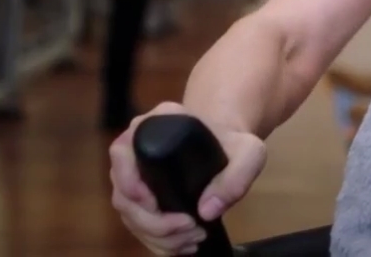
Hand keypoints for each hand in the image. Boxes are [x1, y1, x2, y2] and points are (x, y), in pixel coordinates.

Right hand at [109, 102, 266, 254]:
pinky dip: (158, 242)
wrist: (227, 148)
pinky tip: (183, 245)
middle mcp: (136, 150)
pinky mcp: (141, 199)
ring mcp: (135, 177)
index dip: (129, 182)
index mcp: (154, 125)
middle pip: (124, 194)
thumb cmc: (234, 144)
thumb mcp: (249, 152)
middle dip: (153, 222)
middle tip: (190, 228)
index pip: (122, 151)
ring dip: (158, 236)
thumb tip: (206, 210)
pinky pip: (138, 226)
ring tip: (194, 239)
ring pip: (130, 215)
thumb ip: (237, 176)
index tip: (155, 204)